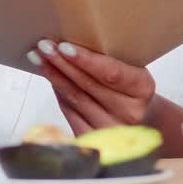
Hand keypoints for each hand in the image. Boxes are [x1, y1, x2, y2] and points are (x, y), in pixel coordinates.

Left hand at [29, 39, 156, 133]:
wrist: (144, 121)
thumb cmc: (132, 88)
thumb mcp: (133, 70)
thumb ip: (112, 60)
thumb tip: (71, 43)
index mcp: (143, 89)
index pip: (111, 73)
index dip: (86, 60)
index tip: (64, 46)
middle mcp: (130, 113)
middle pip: (88, 85)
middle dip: (62, 63)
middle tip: (44, 46)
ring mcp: (112, 130)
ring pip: (76, 99)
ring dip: (54, 77)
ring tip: (38, 58)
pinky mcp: (95, 140)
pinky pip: (70, 113)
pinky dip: (59, 94)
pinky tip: (50, 79)